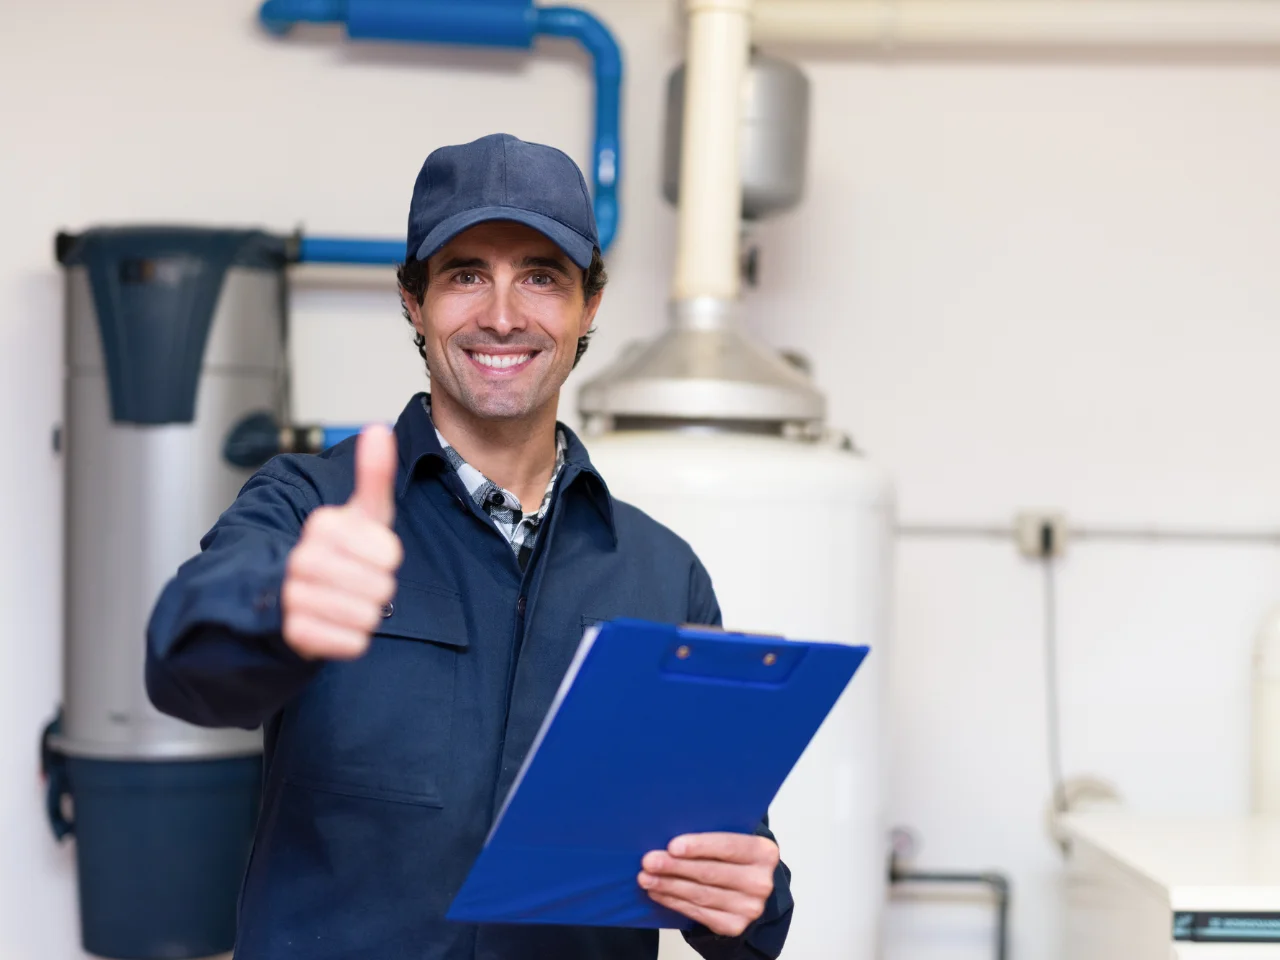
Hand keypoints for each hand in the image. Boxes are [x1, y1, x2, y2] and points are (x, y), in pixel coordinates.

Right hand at [282, 424, 402, 659]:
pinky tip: (333, 624)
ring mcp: (294, 596)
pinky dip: (351, 640)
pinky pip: (353, 643)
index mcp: (322, 526)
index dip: (386, 558)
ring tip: (343, 601)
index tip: (365, 554)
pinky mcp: (294, 634)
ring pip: (368, 617)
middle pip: (382, 587)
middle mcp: (302, 558)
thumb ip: (373, 473)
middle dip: (376, 588)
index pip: (390, 553)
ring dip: (364, 614)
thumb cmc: (340, 551)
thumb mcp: (361, 512)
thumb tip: (378, 428)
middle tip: (354, 581)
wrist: (290, 595)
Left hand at [638, 832, 778, 937]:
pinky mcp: (735, 925)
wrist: (747, 888)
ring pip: (701, 894)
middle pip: (710, 873)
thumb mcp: (730, 839)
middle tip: (649, 861)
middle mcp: (760, 882)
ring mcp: (749, 907)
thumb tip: (669, 830)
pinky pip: (698, 913)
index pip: (728, 847)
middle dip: (675, 867)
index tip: (672, 846)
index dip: (699, 846)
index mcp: (764, 852)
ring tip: (646, 878)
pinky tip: (658, 893)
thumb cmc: (732, 857)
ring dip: (668, 885)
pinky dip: (674, 902)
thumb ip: (712, 833)